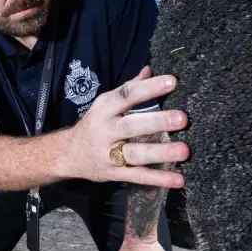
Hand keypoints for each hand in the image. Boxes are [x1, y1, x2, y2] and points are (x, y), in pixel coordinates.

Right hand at [65, 66, 188, 187]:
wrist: (67, 155)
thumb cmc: (94, 125)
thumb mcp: (105, 105)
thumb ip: (128, 89)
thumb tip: (149, 70)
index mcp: (104, 109)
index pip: (126, 95)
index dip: (148, 88)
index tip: (172, 82)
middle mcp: (105, 131)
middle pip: (131, 125)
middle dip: (157, 122)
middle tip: (182, 118)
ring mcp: (108, 154)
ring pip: (135, 153)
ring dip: (160, 152)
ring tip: (184, 151)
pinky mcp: (114, 173)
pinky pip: (137, 176)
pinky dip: (158, 179)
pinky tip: (178, 180)